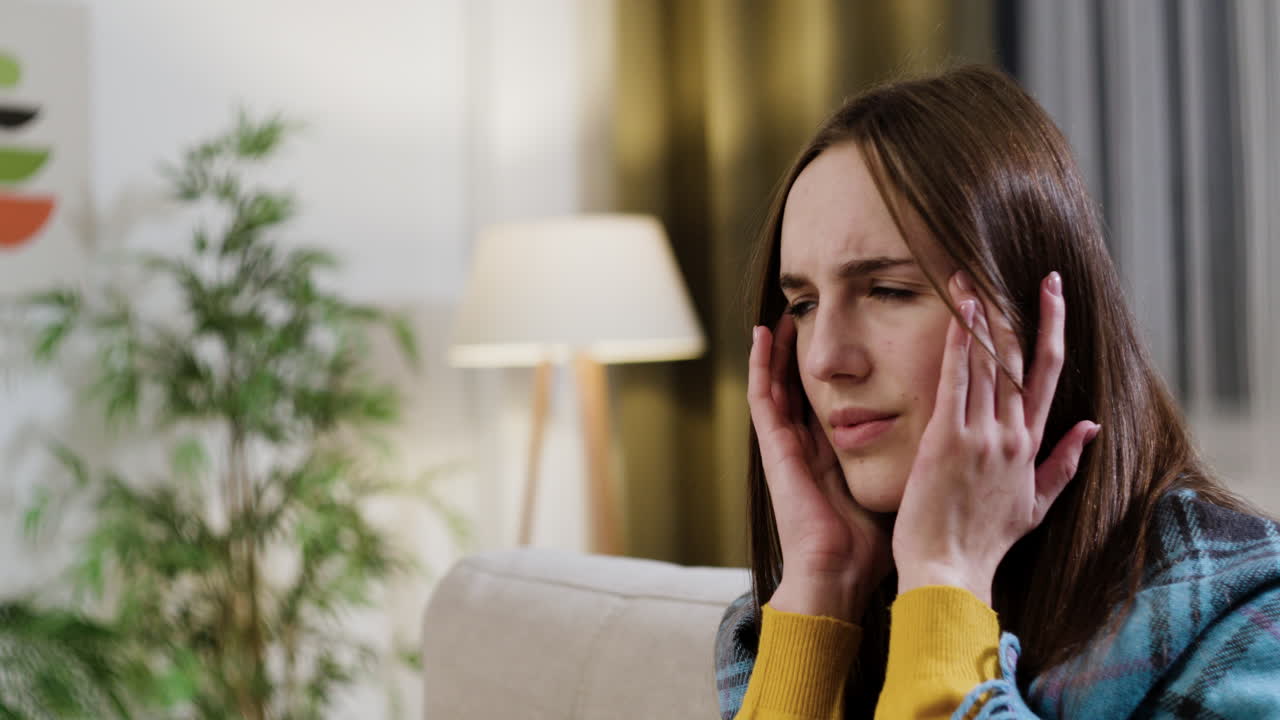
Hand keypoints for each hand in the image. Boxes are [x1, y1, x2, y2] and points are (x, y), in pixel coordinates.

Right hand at [748, 313, 892, 621]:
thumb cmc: (871, 543)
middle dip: (809, 351)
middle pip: (804, 386)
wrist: (838, 572)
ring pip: (779, 383)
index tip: (858, 337)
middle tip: (816, 312)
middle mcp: (808, 444)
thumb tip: (952, 441)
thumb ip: (913, 462)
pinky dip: (760, 365)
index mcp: (834, 454)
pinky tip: (762, 336)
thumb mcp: (896, 488)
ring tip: (785, 311)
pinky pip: (762, 397)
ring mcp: (786, 444)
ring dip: (780, 348)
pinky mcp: (772, 447)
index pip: (836, 400)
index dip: (840, 370)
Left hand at [893, 271, 1099, 604]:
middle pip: (1019, 359)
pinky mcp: (948, 440)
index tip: (1051, 292)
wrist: (951, 569)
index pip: (1048, 373)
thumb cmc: (986, 540)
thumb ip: (1065, 462)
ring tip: (972, 277)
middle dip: (1019, 311)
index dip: (1051, 328)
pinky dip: (958, 344)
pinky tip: (958, 312)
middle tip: (1020, 271)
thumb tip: (1091, 426)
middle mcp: (1011, 434)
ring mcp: (982, 435)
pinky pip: (955, 380)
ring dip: (982, 316)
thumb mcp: (1038, 504)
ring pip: (988, 363)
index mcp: (1031, 445)